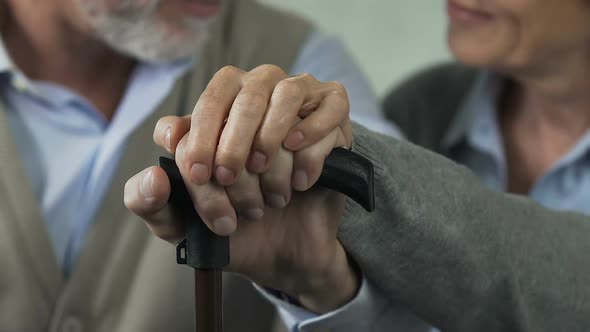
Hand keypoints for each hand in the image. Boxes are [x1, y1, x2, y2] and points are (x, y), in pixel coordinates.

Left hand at [124, 65, 358, 311]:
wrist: (285, 255)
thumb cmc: (234, 228)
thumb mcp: (180, 224)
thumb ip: (148, 202)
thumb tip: (153, 175)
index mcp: (218, 111)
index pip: (208, 104)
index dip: (200, 137)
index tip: (200, 176)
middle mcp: (259, 96)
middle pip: (246, 95)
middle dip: (234, 145)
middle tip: (231, 183)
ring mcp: (299, 104)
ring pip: (287, 94)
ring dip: (273, 142)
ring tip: (269, 188)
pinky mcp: (334, 119)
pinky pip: (329, 108)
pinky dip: (313, 142)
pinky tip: (301, 180)